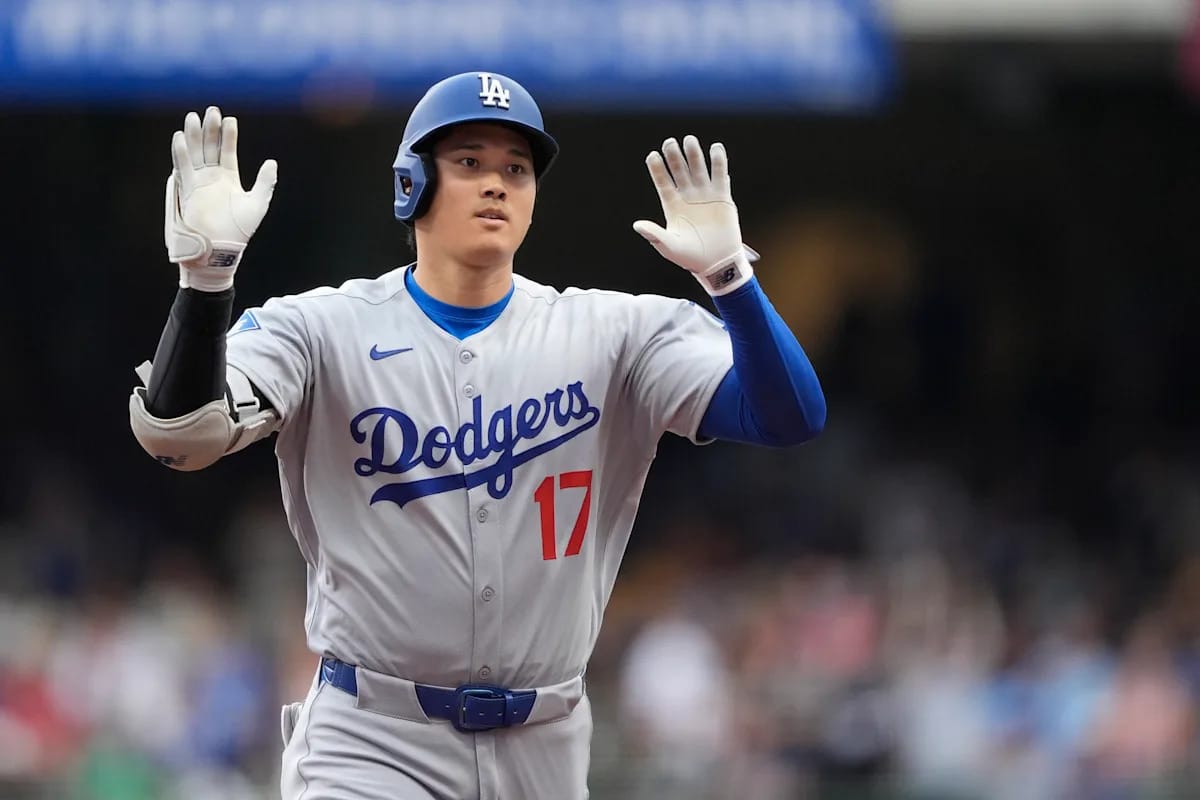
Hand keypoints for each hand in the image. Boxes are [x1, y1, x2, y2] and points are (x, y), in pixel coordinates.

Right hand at [165, 106, 276, 291]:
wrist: (220, 250)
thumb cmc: (240, 231)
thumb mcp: (258, 203)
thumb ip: (265, 183)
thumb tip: (272, 162)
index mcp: (229, 178)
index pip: (227, 151)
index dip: (228, 136)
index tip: (230, 120)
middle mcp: (211, 178)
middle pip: (209, 147)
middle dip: (210, 130)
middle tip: (212, 111)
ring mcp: (198, 183)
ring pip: (194, 153)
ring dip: (193, 136)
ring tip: (194, 117)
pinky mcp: (186, 191)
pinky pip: (182, 168)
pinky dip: (181, 153)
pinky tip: (180, 137)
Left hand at [633, 135, 752, 295]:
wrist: (717, 263)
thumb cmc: (691, 258)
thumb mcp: (670, 247)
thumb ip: (654, 235)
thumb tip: (637, 225)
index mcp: (672, 205)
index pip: (663, 182)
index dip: (657, 169)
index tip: (652, 155)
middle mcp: (687, 196)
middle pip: (679, 171)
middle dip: (674, 156)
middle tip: (670, 142)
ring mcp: (705, 195)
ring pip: (698, 169)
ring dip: (694, 154)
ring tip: (690, 140)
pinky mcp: (723, 197)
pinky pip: (720, 175)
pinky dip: (719, 162)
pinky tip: (716, 149)